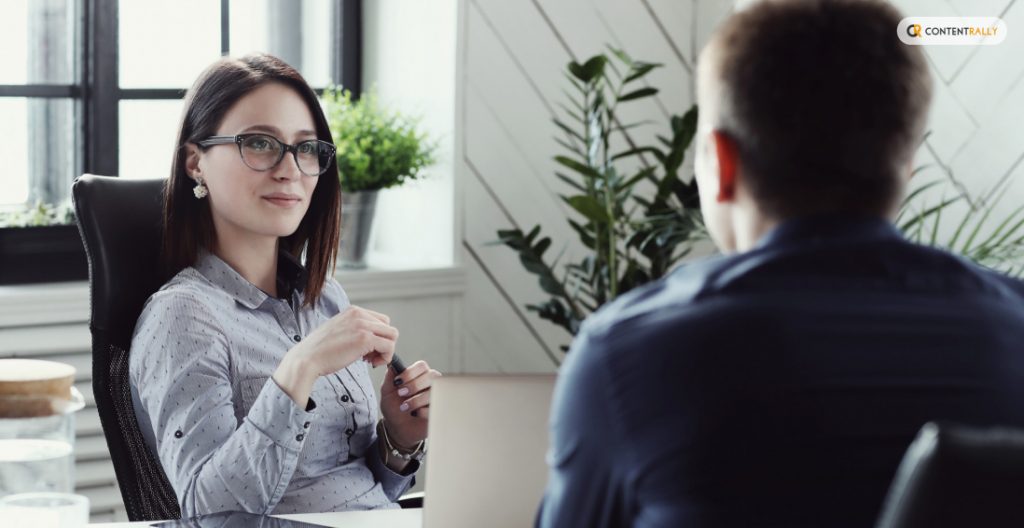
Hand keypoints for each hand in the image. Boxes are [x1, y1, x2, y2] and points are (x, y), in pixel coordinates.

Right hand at [274, 306, 397, 405]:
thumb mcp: (338, 330)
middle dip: (383, 344)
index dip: (378, 337)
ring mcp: (363, 326)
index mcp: (353, 311)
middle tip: (370, 356)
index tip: (367, 349)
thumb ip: (354, 329)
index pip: (380, 320)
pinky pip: (389, 347)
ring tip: (370, 360)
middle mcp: (359, 314)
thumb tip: (371, 339)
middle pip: (388, 328)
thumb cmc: (319, 350)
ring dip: (386, 351)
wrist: (307, 359)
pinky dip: (385, 358)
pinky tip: (371, 363)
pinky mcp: (365, 339)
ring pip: (392, 336)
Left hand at [380, 360, 441, 447]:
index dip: (411, 373)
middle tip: (401, 394)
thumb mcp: (387, 392)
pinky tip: (416, 414)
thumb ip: (390, 378)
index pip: (422, 366)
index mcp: (419, 376)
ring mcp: (437, 396)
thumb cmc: (394, 408)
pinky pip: (436, 406)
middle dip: (415, 385)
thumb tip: (392, 365)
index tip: (398, 382)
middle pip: (432, 375)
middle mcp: (430, 383)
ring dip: (417, 399)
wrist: (397, 428)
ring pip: (434, 391)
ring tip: (405, 407)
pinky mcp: (439, 409)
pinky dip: (423, 411)